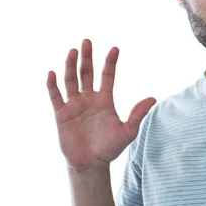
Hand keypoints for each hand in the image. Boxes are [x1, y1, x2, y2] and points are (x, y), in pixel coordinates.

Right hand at [47, 39, 155, 171]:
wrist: (91, 164)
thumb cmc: (110, 148)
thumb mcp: (128, 131)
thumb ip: (138, 114)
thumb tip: (153, 98)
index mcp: (105, 100)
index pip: (107, 76)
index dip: (110, 63)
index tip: (115, 48)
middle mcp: (89, 99)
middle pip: (87, 73)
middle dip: (87, 57)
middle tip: (87, 41)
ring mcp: (74, 105)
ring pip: (71, 80)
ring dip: (71, 66)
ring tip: (73, 51)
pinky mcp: (61, 114)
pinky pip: (55, 96)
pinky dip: (53, 85)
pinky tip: (52, 73)